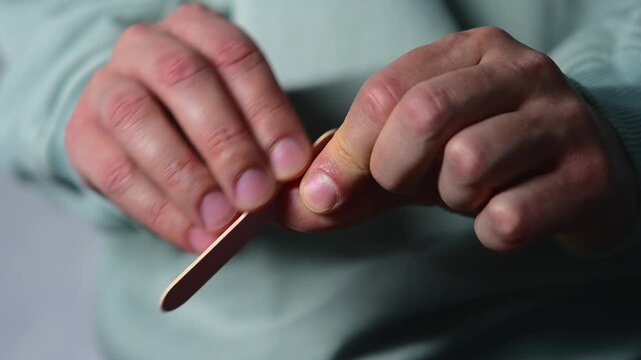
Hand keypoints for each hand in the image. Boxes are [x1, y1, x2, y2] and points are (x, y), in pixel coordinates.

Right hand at [65, 4, 310, 252]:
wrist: (144, 134)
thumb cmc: (208, 123)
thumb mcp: (244, 119)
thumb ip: (266, 146)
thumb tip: (287, 187)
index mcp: (197, 31)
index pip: (235, 58)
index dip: (267, 111)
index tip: (291, 164)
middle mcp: (147, 46)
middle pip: (185, 80)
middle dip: (226, 143)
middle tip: (256, 195)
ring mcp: (106, 85)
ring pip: (138, 120)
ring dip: (186, 177)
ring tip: (222, 221)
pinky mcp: (81, 134)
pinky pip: (115, 172)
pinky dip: (159, 211)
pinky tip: (194, 237)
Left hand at [281, 27, 637, 251]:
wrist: (585, 178)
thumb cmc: (492, 159)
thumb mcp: (418, 157)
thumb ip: (354, 179)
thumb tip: (290, 208)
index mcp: (471, 53)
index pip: (386, 89)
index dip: (344, 149)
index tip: (324, 192)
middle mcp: (521, 73)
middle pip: (423, 114)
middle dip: (394, 168)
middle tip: (412, 184)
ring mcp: (562, 121)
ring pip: (468, 162)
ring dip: (452, 197)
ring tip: (474, 192)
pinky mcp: (590, 177)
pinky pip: (508, 217)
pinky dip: (490, 230)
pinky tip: (507, 213)